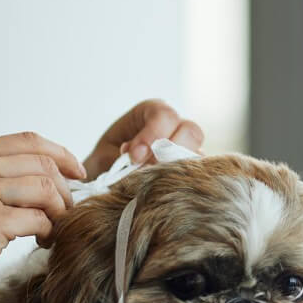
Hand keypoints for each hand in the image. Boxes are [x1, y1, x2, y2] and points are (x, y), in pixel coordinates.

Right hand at [0, 132, 84, 302]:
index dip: (61, 155)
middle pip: (43, 164)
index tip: (79, 174)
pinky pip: (40, 219)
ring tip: (52, 230)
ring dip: (59, 212)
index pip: (29, 141)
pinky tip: (42, 242)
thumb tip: (50, 175)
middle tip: (65, 214)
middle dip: (64, 190)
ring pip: (46, 189)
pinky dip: (50, 232)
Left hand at [81, 99, 205, 179]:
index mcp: (152, 112)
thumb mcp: (104, 157)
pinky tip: (161, 190)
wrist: (105, 180)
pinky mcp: (190, 171)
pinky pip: (196, 176)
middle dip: (168, 152)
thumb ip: (120, 161)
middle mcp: (175, 127)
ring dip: (176, 169)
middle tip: (145, 170)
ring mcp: (186, 150)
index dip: (153, 135)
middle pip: (190, 131)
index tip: (134, 156)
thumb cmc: (104, 162)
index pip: (165, 116)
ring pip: (198, 154)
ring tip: (152, 182)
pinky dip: (180, 183)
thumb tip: (140, 169)